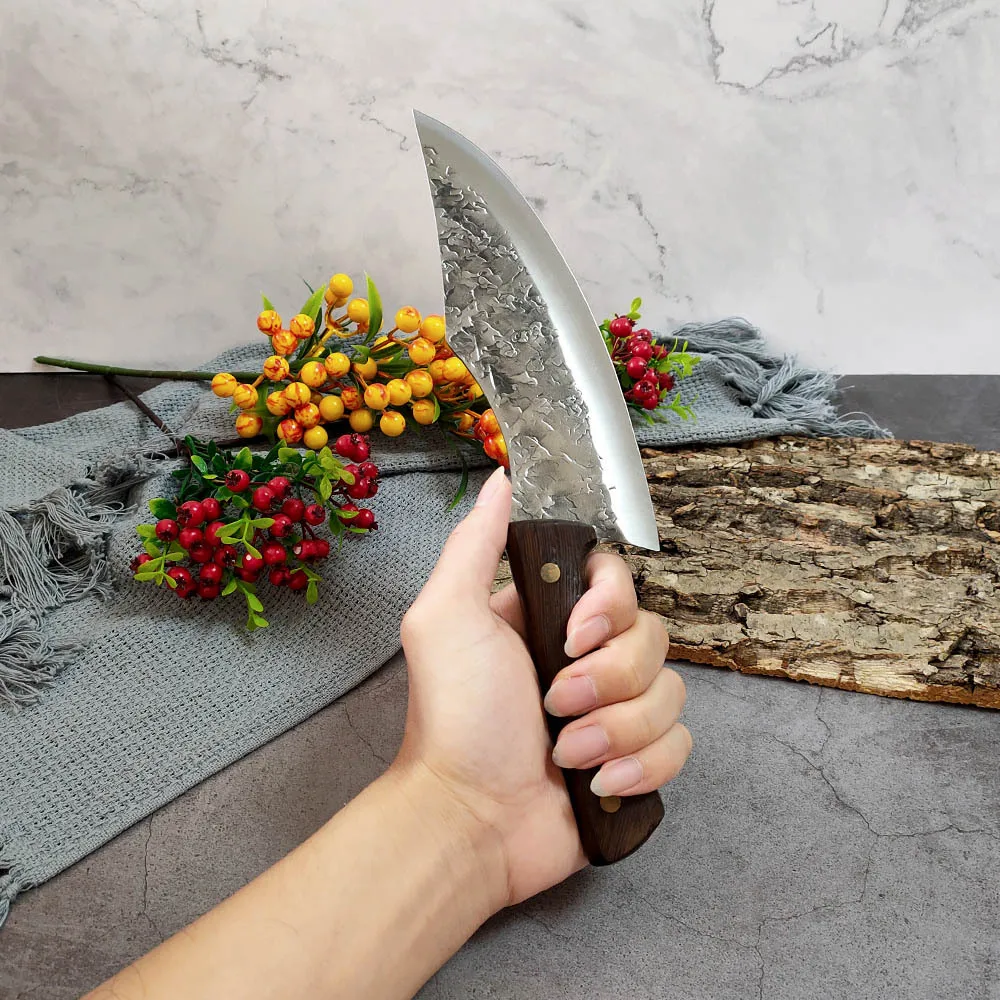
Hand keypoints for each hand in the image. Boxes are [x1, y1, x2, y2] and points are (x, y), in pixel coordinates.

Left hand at [394, 467, 691, 909]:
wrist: (468, 820)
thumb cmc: (454, 719)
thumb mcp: (446, 618)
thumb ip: (475, 545)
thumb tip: (500, 479)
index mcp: (550, 618)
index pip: (618, 581)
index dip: (611, 606)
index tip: (574, 636)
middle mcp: (588, 658)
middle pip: (653, 636)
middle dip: (606, 679)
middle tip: (552, 705)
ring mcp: (614, 711)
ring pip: (669, 693)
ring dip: (616, 729)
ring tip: (564, 752)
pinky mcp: (634, 760)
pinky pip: (680, 745)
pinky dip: (640, 766)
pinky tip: (596, 781)